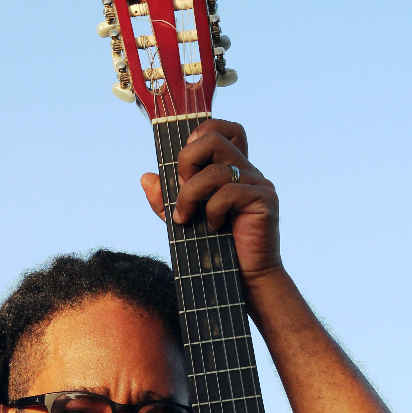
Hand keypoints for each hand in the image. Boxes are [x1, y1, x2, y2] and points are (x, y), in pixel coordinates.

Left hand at [140, 119, 281, 282]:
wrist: (244, 283)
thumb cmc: (216, 252)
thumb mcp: (183, 222)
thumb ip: (166, 200)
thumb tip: (146, 177)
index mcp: (231, 169)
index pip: (220, 129)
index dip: (197, 136)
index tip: (184, 168)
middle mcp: (247, 171)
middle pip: (213, 138)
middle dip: (186, 162)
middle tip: (181, 192)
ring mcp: (258, 184)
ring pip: (216, 169)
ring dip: (190, 195)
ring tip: (186, 220)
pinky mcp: (264, 200)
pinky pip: (229, 192)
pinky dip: (213, 210)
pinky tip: (214, 228)